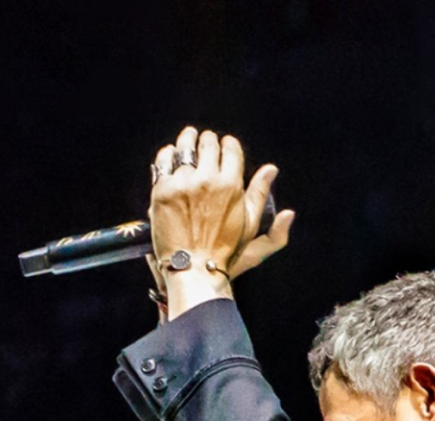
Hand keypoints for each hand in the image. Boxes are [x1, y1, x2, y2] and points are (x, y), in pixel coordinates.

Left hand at [148, 126, 293, 318]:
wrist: (193, 268)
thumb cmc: (225, 252)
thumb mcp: (250, 225)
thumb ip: (261, 195)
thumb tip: (272, 169)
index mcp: (231, 185)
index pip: (230, 148)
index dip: (228, 144)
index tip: (225, 145)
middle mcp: (208, 180)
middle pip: (207, 143)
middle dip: (208, 140)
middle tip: (205, 142)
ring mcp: (183, 183)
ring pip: (184, 147)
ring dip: (187, 140)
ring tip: (188, 139)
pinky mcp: (162, 190)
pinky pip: (164, 161)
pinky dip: (168, 154)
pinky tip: (171, 156)